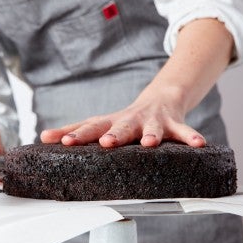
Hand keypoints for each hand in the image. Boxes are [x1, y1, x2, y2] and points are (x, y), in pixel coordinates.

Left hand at [41, 18, 232, 147]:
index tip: (59, 141)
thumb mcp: (100, 122)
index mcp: (111, 122)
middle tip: (105, 143)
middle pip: (120, 127)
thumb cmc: (125, 118)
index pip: (90, 127)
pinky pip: (184, 131)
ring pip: (153, 129)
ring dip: (151, 135)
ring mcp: (152, 122)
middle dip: (113, 135)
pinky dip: (191, 136)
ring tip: (150, 144)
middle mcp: (130, 120)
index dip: (75, 133)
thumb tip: (42, 136)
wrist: (160, 98)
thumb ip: (75, 129)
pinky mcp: (173, 123)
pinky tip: (199, 144)